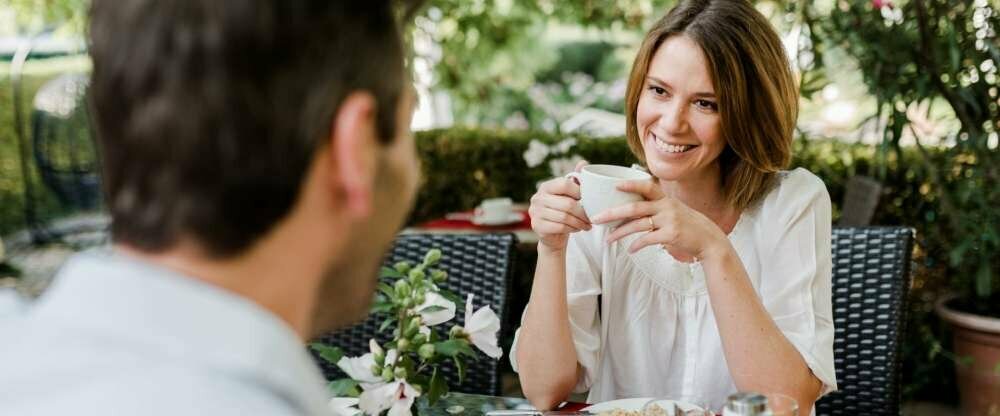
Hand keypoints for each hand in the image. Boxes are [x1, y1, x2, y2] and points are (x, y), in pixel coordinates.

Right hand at [529, 161, 591, 250]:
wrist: (552, 234)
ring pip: (564, 217)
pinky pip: (559, 227)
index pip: (564, 184)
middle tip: (591, 218)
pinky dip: (572, 229)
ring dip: (579, 222)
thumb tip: (583, 162)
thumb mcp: (569, 195)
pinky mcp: (537, 225)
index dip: (579, 192)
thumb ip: (576, 179)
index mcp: (546, 186)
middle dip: (582, 213)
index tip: (588, 200)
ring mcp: (535, 212)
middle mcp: (538, 198)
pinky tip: (577, 229)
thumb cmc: (563, 211)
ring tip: (587, 225)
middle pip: (567, 204)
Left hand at [590, 179, 726, 258]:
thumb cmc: (688, 226)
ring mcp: (669, 220)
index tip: (614, 185)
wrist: (709, 240)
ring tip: (607, 240)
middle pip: (634, 208)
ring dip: (620, 233)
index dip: (630, 185)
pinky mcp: (671, 235)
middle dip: (612, 213)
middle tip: (596, 218)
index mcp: (665, 199)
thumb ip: (656, 207)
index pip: (646, 187)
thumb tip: (631, 209)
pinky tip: (630, 250)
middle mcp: (666, 206)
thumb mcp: (674, 210)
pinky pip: (648, 239)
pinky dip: (637, 245)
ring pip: (637, 225)